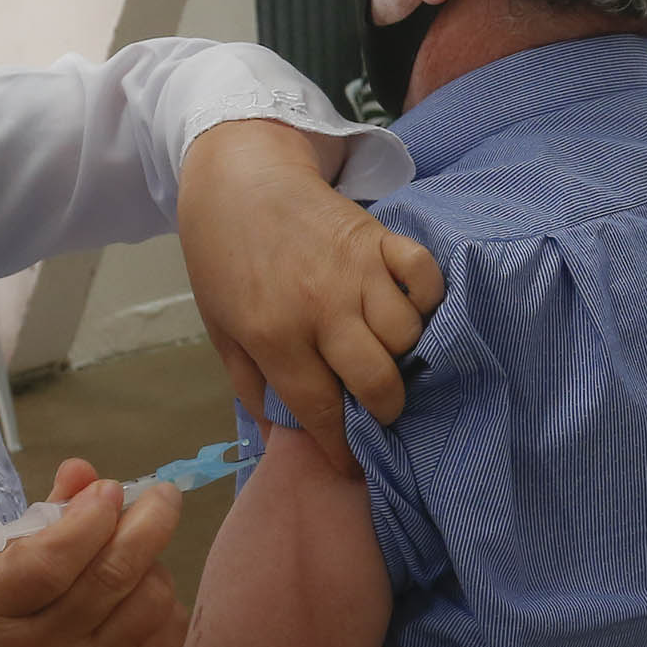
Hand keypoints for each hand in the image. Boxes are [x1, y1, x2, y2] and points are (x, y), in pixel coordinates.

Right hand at [0, 462, 186, 646]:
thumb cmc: (3, 627)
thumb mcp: (1, 570)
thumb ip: (46, 516)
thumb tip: (85, 469)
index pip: (49, 562)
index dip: (88, 519)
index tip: (109, 490)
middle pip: (112, 576)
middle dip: (148, 522)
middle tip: (162, 495)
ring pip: (150, 601)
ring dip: (155, 564)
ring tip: (138, 556)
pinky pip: (170, 632)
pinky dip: (166, 601)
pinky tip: (143, 596)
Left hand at [179, 120, 443, 472]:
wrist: (238, 179)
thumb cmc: (223, 258)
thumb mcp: (220, 329)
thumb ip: (251, 385)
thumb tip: (280, 438)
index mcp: (274, 335)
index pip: (321, 410)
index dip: (342, 448)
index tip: (353, 467)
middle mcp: (321, 308)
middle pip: (377, 380)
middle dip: (385, 410)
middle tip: (380, 411)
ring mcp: (357, 271)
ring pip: (407, 333)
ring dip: (404, 353)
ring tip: (389, 355)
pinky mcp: (380, 238)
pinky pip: (424, 276)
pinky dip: (426, 297)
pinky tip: (409, 307)